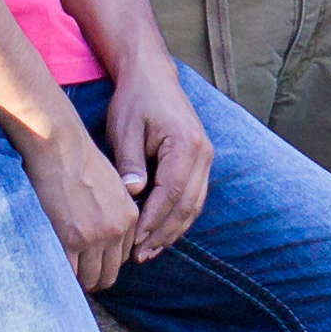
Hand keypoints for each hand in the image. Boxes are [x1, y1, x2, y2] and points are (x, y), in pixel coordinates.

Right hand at [15, 117, 142, 293]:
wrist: (60, 147)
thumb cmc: (78, 159)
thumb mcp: (111, 185)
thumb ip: (114, 210)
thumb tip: (103, 228)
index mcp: (129, 217)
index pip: (122, 257)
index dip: (105, 262)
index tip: (90, 261)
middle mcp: (116, 231)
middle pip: (109, 273)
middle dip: (93, 277)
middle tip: (76, 275)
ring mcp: (95, 237)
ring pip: (90, 278)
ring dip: (78, 280)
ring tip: (64, 274)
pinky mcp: (71, 239)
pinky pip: (69, 272)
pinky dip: (63, 275)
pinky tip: (53, 268)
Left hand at [105, 61, 213, 260]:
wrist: (152, 76)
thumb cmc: (135, 100)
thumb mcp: (125, 129)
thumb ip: (130, 162)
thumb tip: (133, 194)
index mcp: (185, 144)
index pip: (171, 193)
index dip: (153, 221)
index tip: (133, 241)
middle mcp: (203, 153)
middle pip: (187, 205)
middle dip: (164, 233)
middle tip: (140, 255)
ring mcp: (206, 157)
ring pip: (194, 205)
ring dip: (173, 230)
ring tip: (149, 251)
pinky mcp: (201, 161)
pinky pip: (194, 196)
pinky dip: (179, 217)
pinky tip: (161, 232)